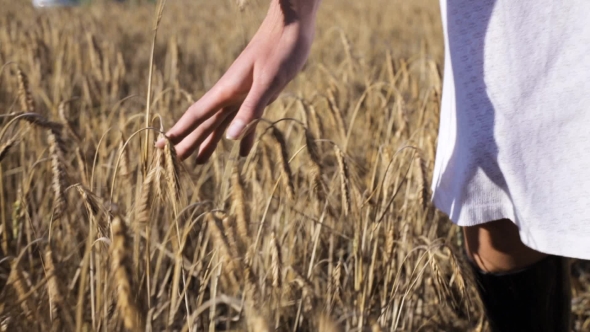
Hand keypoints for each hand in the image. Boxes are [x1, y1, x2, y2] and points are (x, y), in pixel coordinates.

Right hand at [156, 3, 316, 161]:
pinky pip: (246, 120)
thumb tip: (230, 138)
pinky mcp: (259, 94)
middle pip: (205, 123)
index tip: (161, 146)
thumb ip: (251, 109)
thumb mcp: (269, 81)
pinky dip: (244, 137)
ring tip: (199, 161)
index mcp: (227, 90)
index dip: (178, 131)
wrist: (293, 26)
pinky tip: (242, 153)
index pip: (196, 115)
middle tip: (173, 162)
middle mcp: (231, 93)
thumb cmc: (280, 49)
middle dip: (188, 141)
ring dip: (210, 142)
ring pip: (222, 123)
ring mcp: (244, 94)